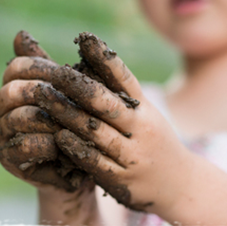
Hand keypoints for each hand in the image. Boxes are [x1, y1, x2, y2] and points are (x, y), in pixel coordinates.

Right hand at [0, 31, 88, 192]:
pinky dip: (46, 142)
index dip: (42, 68)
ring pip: (18, 118)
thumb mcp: (67, 90)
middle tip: (71, 96)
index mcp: (10, 87)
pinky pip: (22, 145)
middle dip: (43, 92)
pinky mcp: (7, 160)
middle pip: (12, 91)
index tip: (68, 73)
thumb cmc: (75, 121)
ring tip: (73, 120)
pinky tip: (65, 141)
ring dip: (49, 118)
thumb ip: (47, 66)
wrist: (80, 164)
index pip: (16, 67)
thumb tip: (19, 33)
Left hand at [32, 32, 195, 213]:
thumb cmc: (153, 142)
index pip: (125, 78)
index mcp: (146, 108)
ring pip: (98, 131)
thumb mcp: (145, 116)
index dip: (105, 58)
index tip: (86, 39)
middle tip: (53, 71)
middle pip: (108, 102)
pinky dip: (77, 148)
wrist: (182, 186)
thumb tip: (86, 60)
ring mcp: (133, 155)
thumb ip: (118, 95)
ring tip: (44, 98)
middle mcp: (142, 128)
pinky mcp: (122, 180)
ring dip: (68, 113)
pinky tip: (58, 137)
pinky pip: (96, 162)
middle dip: (78, 85)